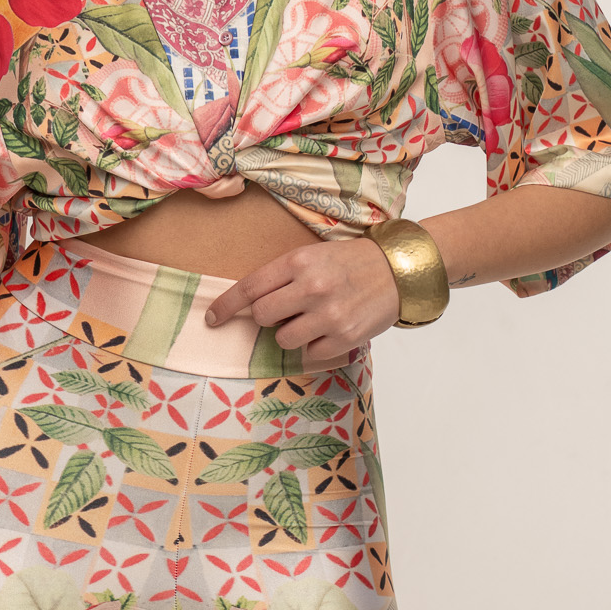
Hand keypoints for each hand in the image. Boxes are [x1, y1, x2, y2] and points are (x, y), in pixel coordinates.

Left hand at [204, 237, 400, 363]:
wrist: (399, 271)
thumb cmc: (352, 262)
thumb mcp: (314, 256)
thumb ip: (283, 276)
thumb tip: (250, 305)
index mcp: (298, 262)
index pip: (250, 288)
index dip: (226, 306)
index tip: (212, 318)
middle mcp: (311, 288)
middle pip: (262, 316)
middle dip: (268, 317)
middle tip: (287, 310)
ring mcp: (328, 315)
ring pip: (282, 339)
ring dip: (290, 333)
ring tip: (312, 319)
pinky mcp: (344, 338)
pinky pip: (308, 353)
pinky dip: (314, 345)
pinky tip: (331, 328)